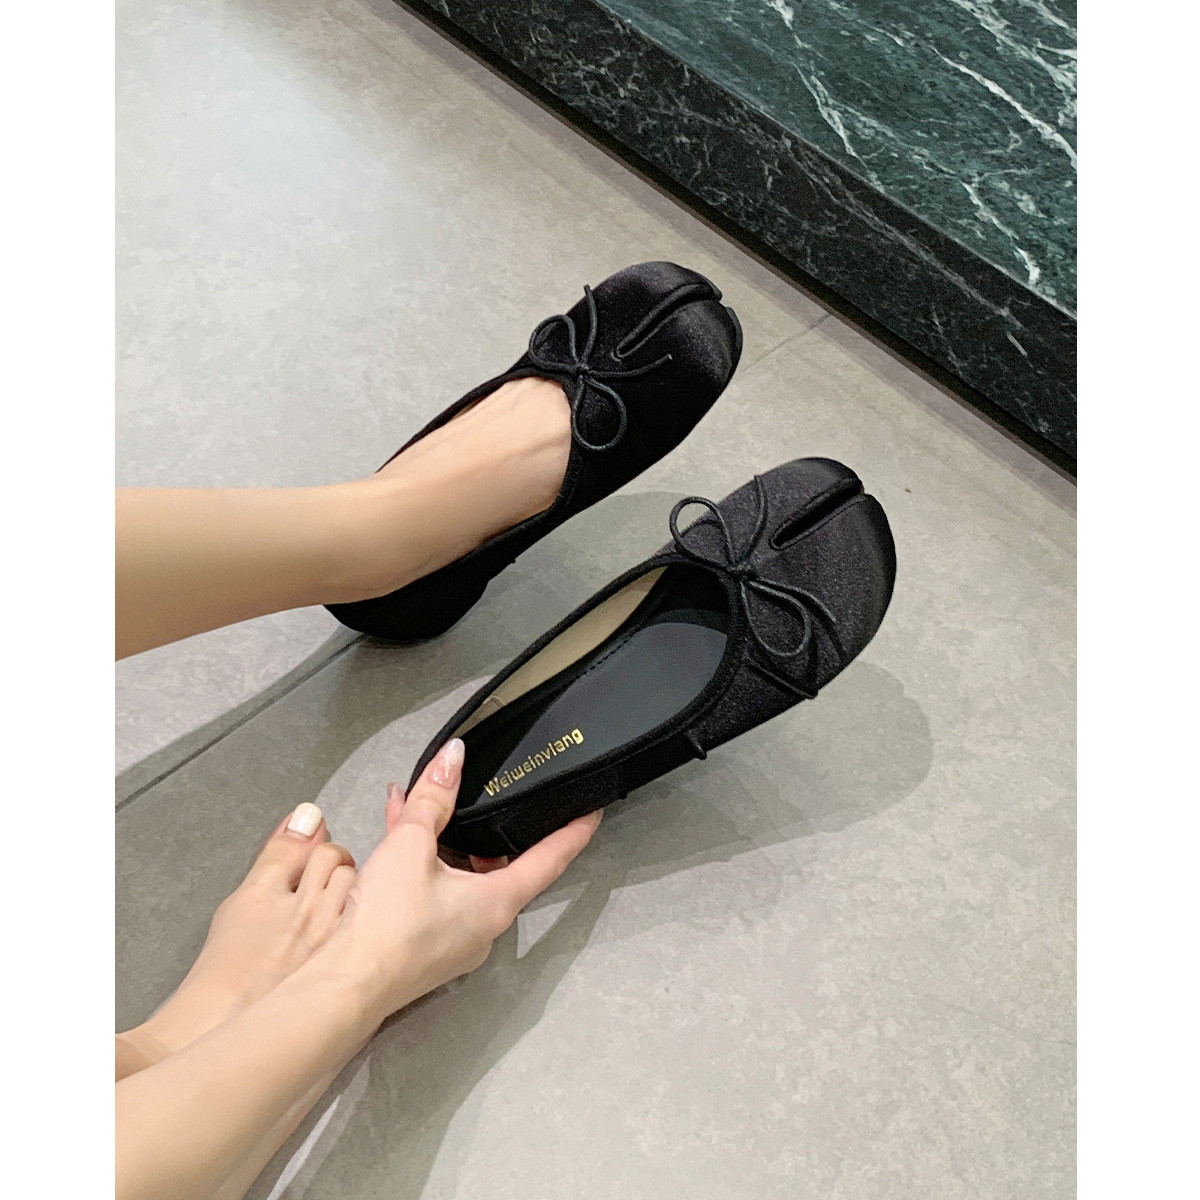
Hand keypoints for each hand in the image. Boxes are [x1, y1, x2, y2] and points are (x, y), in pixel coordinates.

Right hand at [327, 738, 601, 1020]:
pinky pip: (436, 895)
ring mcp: (456, 941)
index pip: (551, 858)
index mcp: (498, 901)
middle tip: (485, 799)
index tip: (593, 811)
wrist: (345, 984)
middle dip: (488, 829)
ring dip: (444, 842)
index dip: (574, 831)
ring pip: (461, 878)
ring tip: (417, 805)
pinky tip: (395, 835)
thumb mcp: (410, 845)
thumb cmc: (388, 921)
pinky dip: (423, 866)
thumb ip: (433, 798)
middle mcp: (485, 925)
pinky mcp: (427, 948)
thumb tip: (453, 756)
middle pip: (501, 866)